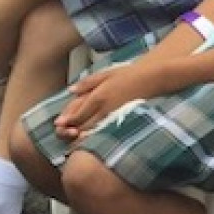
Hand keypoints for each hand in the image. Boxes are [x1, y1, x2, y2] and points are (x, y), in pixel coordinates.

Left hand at [54, 62, 169, 140]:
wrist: (154, 78)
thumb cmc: (131, 74)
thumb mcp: (107, 73)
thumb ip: (88, 83)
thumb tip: (71, 90)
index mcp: (98, 95)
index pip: (78, 111)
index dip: (67, 118)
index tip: (58, 124)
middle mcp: (105, 107)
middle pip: (84, 122)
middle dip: (72, 129)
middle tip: (63, 134)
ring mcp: (115, 114)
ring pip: (95, 129)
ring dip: (83, 135)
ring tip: (74, 140)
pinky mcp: (124, 119)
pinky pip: (108, 130)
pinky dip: (99, 135)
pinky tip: (94, 139)